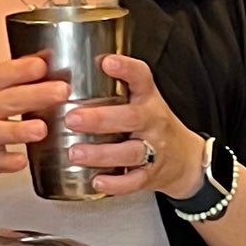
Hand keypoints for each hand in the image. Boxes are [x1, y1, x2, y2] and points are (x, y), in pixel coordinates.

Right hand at [0, 53, 68, 183]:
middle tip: (60, 92)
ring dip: (19, 131)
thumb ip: (12, 80)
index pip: (2, 74)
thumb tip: (46, 60)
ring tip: (40, 129)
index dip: (22, 69)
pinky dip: (6, 162)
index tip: (42, 65)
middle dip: (36, 95)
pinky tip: (20, 160)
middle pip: (8, 100)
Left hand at [61, 53, 207, 199]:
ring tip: (75, 153)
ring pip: (130, 152)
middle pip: (132, 118)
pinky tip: (96, 181)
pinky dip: (116, 184)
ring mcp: (154, 150)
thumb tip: (60, 73)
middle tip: (73, 118)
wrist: (185, 160)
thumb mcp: (140, 101)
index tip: (106, 61)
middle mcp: (153, 122)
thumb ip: (111, 89)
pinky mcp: (151, 175)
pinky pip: (134, 182)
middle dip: (101, 118)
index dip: (126, 69)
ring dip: (102, 153)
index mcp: (148, 99)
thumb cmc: (151, 125)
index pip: (142, 78)